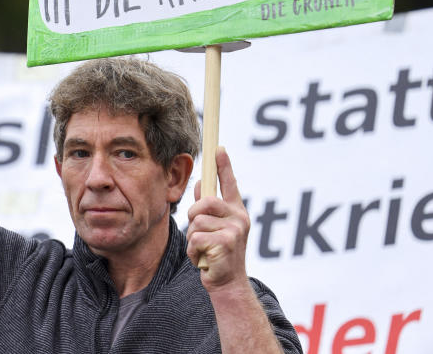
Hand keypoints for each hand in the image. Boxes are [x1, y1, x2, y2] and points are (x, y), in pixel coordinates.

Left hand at [186, 147, 251, 290]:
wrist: (228, 284)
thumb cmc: (218, 255)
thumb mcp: (215, 229)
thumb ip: (209, 208)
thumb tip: (200, 183)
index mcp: (236, 211)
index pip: (230, 183)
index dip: (223, 165)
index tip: (218, 147)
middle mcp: (239, 218)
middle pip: (205, 202)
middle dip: (194, 216)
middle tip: (198, 233)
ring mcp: (234, 231)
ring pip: (197, 222)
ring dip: (193, 239)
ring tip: (204, 250)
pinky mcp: (225, 244)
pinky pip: (195, 238)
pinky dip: (193, 252)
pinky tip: (204, 260)